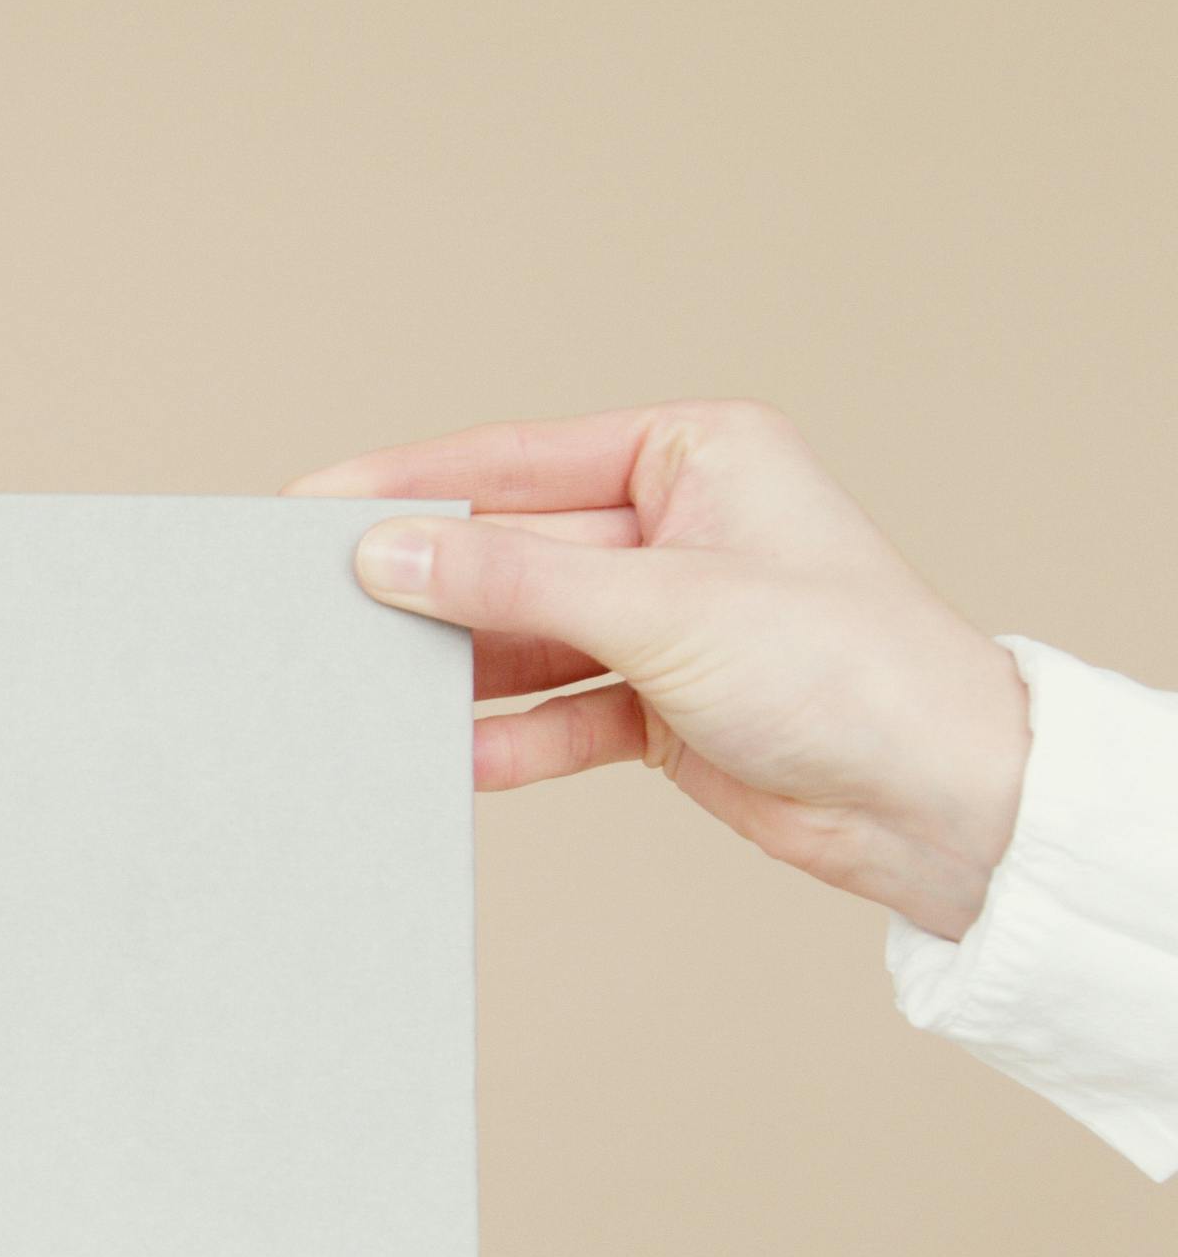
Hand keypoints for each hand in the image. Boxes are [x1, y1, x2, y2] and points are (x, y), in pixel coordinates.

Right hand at [288, 402, 1030, 942]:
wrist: (941, 802)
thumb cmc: (850, 669)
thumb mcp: (663, 610)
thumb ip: (515, 585)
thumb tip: (391, 556)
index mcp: (695, 454)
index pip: (517, 462)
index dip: (411, 486)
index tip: (314, 506)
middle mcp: (679, 526)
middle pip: (515, 554)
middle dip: (429, 591)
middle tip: (319, 613)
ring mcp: (671, 619)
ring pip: (530, 637)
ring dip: (460, 671)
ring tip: (366, 692)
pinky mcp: (667, 705)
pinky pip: (561, 712)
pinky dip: (510, 737)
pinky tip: (449, 758)